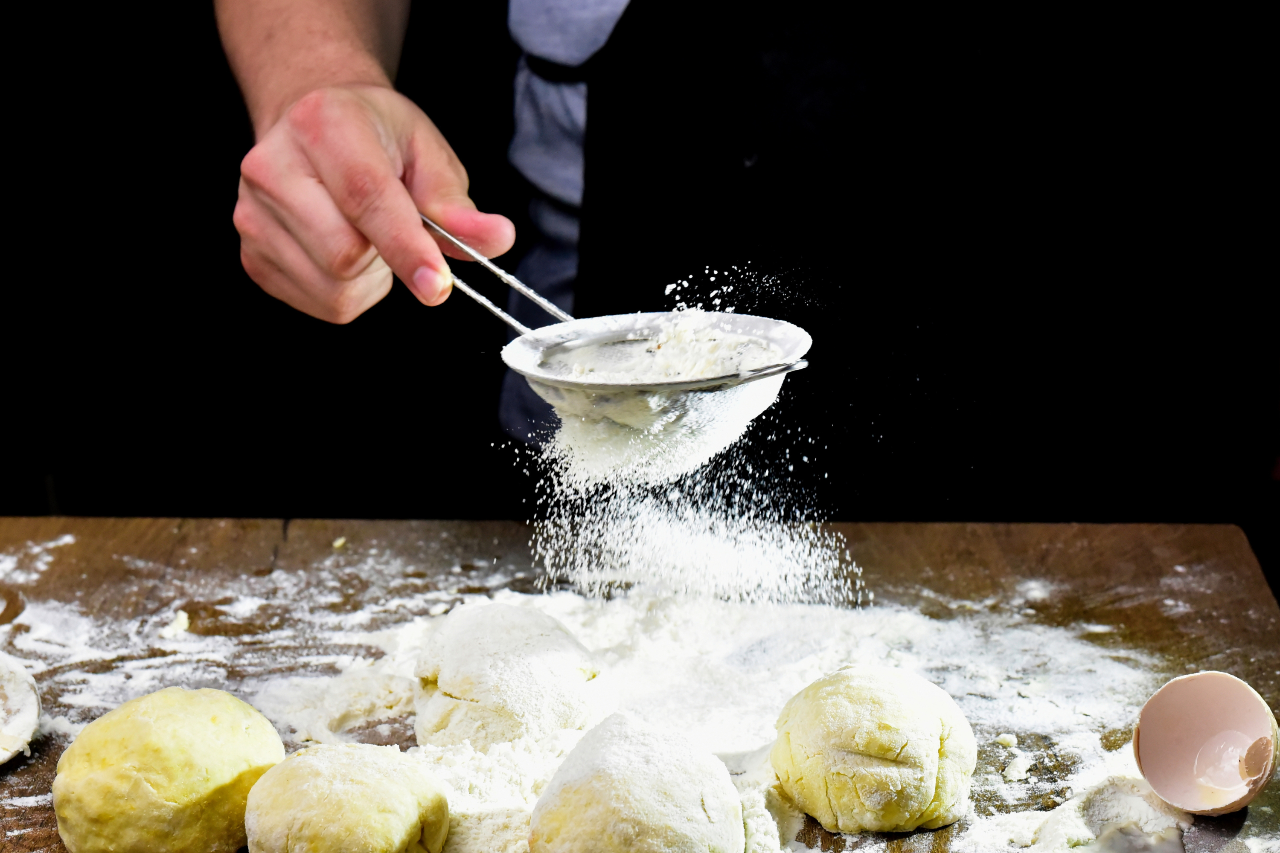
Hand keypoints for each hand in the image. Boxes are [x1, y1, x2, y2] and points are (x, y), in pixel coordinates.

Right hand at [233, 84, 514, 322]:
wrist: (311, 124)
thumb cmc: (374, 137)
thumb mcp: (426, 152)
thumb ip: (457, 203)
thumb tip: (495, 239)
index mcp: (322, 124)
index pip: (366, 199)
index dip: (406, 248)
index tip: (436, 285)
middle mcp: (272, 166)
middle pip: (343, 254)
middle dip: (386, 255)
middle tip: (392, 224)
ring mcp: (252, 214)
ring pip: (332, 287)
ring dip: (369, 278)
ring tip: (365, 234)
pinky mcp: (252, 255)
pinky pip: (319, 303)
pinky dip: (348, 291)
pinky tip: (344, 251)